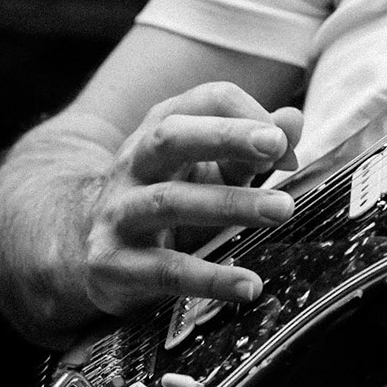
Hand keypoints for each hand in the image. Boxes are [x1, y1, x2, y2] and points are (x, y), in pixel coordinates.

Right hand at [78, 81, 302, 315]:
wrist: (93, 250)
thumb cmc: (174, 199)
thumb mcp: (213, 169)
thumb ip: (253, 148)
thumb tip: (293, 120)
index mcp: (162, 130)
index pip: (206, 101)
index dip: (250, 114)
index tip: (283, 144)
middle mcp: (133, 164)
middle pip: (172, 137)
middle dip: (227, 137)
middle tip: (278, 147)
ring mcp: (117, 212)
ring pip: (170, 201)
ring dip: (231, 204)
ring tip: (282, 210)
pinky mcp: (111, 262)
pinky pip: (164, 269)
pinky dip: (210, 277)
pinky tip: (248, 285)